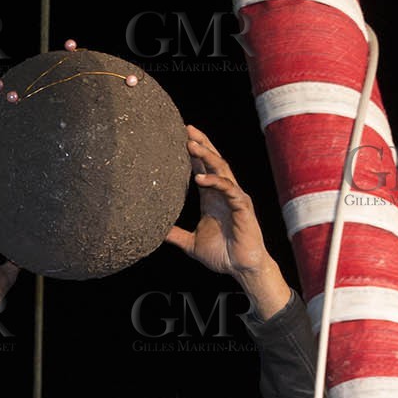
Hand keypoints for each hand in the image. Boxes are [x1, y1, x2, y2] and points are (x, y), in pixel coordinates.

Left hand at [164, 125, 291, 317]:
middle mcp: (224, 193)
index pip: (202, 168)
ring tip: (190, 145)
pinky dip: (214, 182)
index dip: (193, 152)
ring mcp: (234, 198)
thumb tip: (154, 230)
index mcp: (212, 198)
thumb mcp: (190, 243)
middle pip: (213, 161)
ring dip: (206, 156)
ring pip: (221, 170)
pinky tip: (199, 179)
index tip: (179, 136)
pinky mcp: (243, 208)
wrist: (240, 268)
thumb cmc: (221, 254)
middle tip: (185, 129)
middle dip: (201, 144)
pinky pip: (229, 190)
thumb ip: (174, 234)